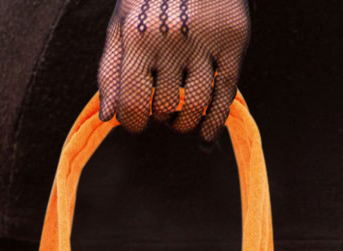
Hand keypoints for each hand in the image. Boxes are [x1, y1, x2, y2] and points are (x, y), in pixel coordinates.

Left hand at [98, 0, 250, 140]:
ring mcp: (205, 39)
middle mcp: (172, 39)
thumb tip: (108, 118)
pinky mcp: (233, 38)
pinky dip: (215, 121)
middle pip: (164, 108)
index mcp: (138, 37)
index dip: (133, 122)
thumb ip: (110, 70)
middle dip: (160, 117)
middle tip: (162, 110)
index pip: (132, 104)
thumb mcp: (121, 23)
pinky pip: (226, 93)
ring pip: (194, 107)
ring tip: (180, 119)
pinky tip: (206, 135)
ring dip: (185, 124)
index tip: (137, 122)